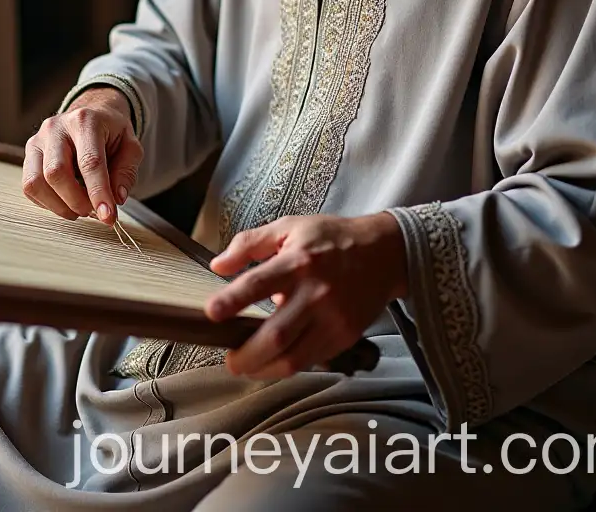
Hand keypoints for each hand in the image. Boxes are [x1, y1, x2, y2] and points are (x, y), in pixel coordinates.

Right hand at [22, 88, 141, 225]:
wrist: (91, 114)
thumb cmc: (111, 133)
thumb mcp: (130, 147)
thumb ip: (126, 172)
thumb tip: (116, 199)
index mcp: (86, 121)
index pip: (89, 162)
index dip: (98, 192)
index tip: (108, 216)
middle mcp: (56, 128)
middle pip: (56, 172)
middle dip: (76, 201)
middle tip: (93, 212)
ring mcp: (38, 139)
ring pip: (36, 182)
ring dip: (59, 206)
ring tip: (79, 209)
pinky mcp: (29, 153)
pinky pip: (29, 187)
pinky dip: (47, 203)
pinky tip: (65, 201)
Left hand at [205, 213, 407, 378]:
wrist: (384, 253)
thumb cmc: (331, 238)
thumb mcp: (288, 227)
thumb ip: (249, 243)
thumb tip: (218, 265)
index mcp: (298, 260)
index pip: (258, 283)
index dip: (232, 300)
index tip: (211, 313)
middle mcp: (316, 292)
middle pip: (275, 335)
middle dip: (246, 355)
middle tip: (229, 360)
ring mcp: (333, 318)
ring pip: (293, 358)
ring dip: (264, 369)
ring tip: (246, 366)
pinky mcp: (345, 336)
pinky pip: (311, 361)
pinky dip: (287, 366)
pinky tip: (273, 361)